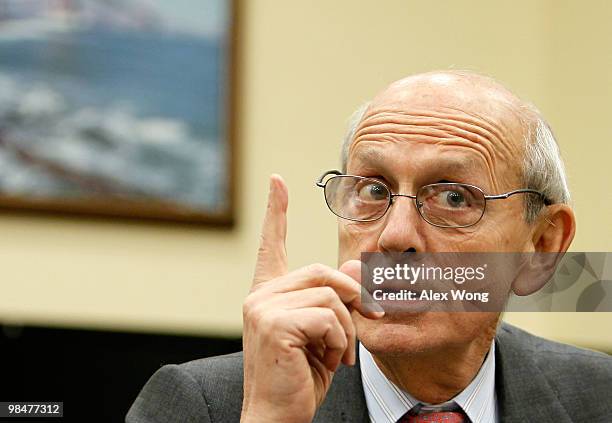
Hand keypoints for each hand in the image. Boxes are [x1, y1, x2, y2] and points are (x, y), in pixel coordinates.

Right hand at [240, 175, 383, 422]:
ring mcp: (263, 307)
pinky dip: (341, 340)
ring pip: (331, 294)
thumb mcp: (328, 333)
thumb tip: (354, 266)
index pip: (271, 243)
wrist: (278, 417)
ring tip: (338, 354)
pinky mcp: (274, 323)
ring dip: (347, 328)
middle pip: (323, 271)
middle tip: (371, 320)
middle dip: (355, 297)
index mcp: (269, 294)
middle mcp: (260, 295)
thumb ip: (339, 298)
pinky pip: (329, 315)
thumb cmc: (301, 376)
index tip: (277, 180)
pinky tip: (329, 360)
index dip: (275, 211)